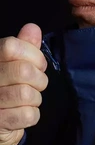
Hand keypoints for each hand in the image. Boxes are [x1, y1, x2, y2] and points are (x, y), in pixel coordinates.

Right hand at [0, 23, 48, 144]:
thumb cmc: (6, 88)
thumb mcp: (12, 63)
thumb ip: (22, 46)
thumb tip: (32, 28)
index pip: (11, 47)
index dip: (34, 55)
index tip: (38, 65)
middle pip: (23, 71)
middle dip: (39, 80)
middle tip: (36, 85)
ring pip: (27, 94)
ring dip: (35, 99)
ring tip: (28, 100)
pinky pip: (27, 115)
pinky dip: (32, 115)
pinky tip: (23, 113)